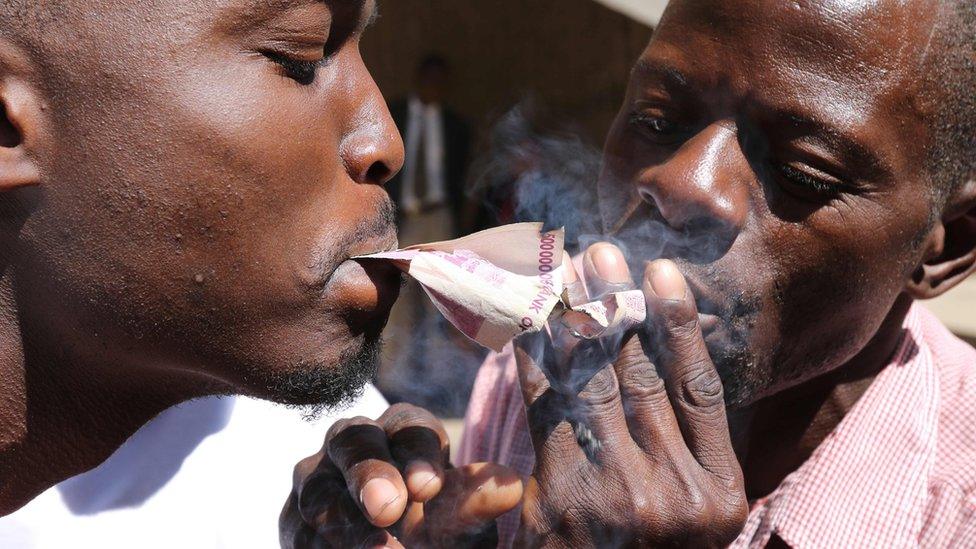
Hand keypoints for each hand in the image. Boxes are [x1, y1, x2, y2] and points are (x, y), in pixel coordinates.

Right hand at [280, 403, 522, 547]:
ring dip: (346, 525)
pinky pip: (300, 533)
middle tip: (389, 509)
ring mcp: (315, 478)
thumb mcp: (460, 519)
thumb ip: (476, 503)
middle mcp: (352, 440)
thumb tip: (512, 485)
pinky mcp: (292, 521)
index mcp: (402, 429)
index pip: (408, 427)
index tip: (430, 487)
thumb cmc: (438, 528)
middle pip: (353, 443)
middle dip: (369, 475)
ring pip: (320, 492)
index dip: (416, 454)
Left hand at [514, 244, 747, 546]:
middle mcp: (679, 494)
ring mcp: (622, 498)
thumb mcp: (691, 521)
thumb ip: (685, 453)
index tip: (663, 274)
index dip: (681, 326)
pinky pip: (549, 410)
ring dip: (576, 320)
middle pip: (644, 376)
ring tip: (566, 272)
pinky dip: (536, 361)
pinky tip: (528, 323)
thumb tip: (666, 361)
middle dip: (618, 307)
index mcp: (722, 496)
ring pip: (596, 384)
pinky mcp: (564, 499)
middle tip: (602, 253)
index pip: (701, 389)